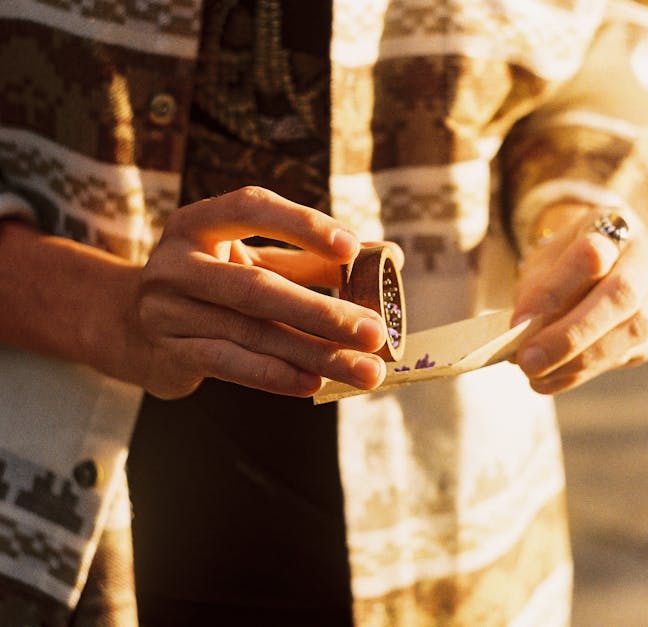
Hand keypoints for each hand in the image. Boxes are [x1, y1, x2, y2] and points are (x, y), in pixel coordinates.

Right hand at [124, 186, 397, 398]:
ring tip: (364, 370)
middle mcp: (176, 262)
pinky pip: (231, 364)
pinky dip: (276, 376)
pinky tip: (315, 384)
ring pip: (253, 334)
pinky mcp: (169, 351)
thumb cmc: (211, 285)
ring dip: (316, 354)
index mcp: (198, 222)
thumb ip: (308, 259)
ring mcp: (166, 309)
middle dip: (323, 312)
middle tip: (374, 332)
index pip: (251, 208)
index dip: (302, 224)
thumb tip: (385, 260)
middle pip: (257, 287)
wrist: (129, 328)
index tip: (352, 248)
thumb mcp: (248, 260)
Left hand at [511, 203, 647, 393]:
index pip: (591, 255)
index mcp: (613, 225)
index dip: (554, 291)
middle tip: (528, 361)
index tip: (518, 321)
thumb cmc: (562, 263)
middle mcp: (645, 256)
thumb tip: (523, 333)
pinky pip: (623, 356)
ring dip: (577, 360)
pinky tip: (549, 380)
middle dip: (571, 335)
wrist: (600, 264)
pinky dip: (581, 372)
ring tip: (534, 374)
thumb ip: (536, 291)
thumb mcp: (543, 263)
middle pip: (621, 296)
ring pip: (631, 331)